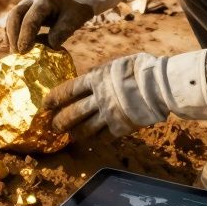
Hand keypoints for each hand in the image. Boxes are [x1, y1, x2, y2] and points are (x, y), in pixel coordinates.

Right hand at [3, 0, 126, 52]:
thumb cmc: (80, 5)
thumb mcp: (76, 18)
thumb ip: (62, 31)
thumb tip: (49, 46)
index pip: (30, 18)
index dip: (25, 35)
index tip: (23, 51)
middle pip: (15, 14)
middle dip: (13, 34)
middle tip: (16, 53)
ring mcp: (30, 0)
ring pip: (13, 15)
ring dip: (11, 33)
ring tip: (14, 51)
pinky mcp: (30, 5)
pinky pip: (18, 17)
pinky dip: (15, 30)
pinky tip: (16, 45)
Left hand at [43, 51, 206, 140]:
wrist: (161, 84)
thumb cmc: (141, 69)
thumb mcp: (116, 65)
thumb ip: (101, 74)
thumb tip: (90, 78)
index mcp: (96, 78)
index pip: (67, 90)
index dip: (54, 99)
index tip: (45, 104)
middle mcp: (99, 98)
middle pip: (71, 113)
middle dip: (59, 121)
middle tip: (52, 126)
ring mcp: (109, 114)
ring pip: (84, 129)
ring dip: (73, 133)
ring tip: (68, 136)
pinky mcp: (120, 127)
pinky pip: (102, 137)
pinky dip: (94, 140)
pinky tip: (89, 141)